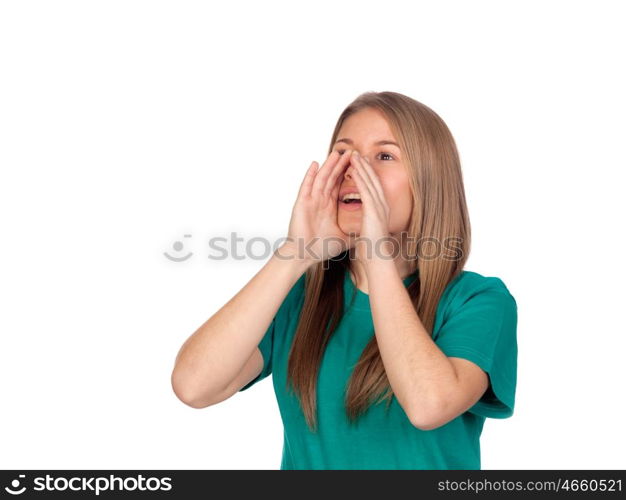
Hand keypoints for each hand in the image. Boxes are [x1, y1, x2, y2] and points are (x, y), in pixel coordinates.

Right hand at [277, 150, 353, 266]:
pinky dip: (310, 175)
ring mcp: (310, 201)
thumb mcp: (343, 239)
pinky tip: (315, 164)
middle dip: (341, 165)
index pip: (339, 185)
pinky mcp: (302, 204)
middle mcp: (319, 201)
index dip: (347, 174)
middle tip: (351, 152)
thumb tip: (368, 235)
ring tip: (337, 152)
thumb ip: (354, 234)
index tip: (357, 163)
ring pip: (321, 179)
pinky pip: (306, 187)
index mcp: (328, 207)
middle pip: (332, 178)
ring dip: (329, 166)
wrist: (304, 256)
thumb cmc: (319, 248)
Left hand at [349, 150, 393, 269]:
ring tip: (355, 155)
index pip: (374, 189)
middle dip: (365, 167)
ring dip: (362, 168)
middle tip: (358, 154)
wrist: (377, 261)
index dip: (367, 176)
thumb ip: (367, 226)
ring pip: (370, 182)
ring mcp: (379, 208)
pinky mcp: (373, 210)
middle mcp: (382, 206)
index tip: (360, 166)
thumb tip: (364, 228)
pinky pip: (366, 190)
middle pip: (374, 181)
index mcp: (380, 211)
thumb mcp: (369, 234)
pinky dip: (360, 178)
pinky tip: (355, 168)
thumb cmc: (372, 251)